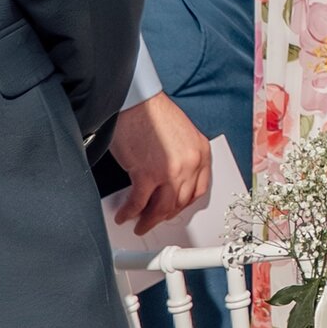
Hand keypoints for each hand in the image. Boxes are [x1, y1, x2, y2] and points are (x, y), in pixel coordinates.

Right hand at [107, 91, 212, 237]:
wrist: (136, 103)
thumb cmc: (153, 115)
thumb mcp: (181, 136)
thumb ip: (182, 158)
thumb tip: (170, 181)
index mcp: (201, 152)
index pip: (199, 189)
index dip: (184, 204)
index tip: (174, 210)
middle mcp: (190, 163)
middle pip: (180, 201)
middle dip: (165, 215)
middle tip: (154, 220)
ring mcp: (170, 171)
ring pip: (162, 207)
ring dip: (149, 219)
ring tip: (139, 224)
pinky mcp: (147, 174)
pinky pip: (139, 202)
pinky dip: (130, 212)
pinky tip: (125, 215)